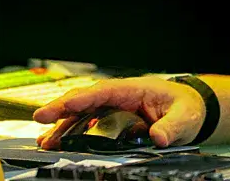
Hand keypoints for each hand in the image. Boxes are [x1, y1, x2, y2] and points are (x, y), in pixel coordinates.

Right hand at [33, 78, 204, 149]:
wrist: (189, 109)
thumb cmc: (186, 107)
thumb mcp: (184, 117)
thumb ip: (171, 127)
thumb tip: (158, 137)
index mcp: (135, 89)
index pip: (105, 90)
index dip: (85, 97)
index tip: (67, 104)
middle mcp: (119, 96)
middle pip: (86, 99)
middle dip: (62, 107)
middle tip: (41, 118)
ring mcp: (113, 108)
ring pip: (81, 113)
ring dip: (62, 124)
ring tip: (45, 139)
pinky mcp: (110, 120)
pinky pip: (85, 123)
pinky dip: (70, 131)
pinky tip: (55, 141)